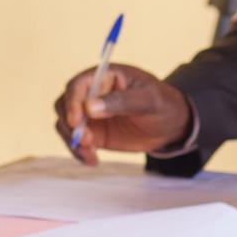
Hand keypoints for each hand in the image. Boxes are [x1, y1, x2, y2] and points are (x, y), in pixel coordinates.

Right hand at [55, 62, 189, 163]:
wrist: (172, 124)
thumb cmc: (163, 104)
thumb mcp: (149, 100)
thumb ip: (121, 102)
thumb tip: (90, 107)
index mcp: (105, 76)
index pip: (78, 84)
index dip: (73, 101)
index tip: (76, 121)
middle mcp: (92, 93)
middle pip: (65, 104)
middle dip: (70, 125)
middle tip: (88, 142)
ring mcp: (90, 113)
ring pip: (65, 124)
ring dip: (73, 141)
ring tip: (91, 154)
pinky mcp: (93, 131)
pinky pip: (75, 140)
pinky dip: (78, 152)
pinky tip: (92, 160)